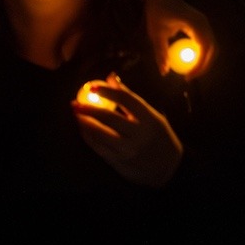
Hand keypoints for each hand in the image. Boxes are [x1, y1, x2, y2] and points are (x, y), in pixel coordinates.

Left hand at [72, 73, 183, 187]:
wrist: (168, 167)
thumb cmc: (159, 136)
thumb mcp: (152, 116)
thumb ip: (130, 99)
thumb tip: (111, 77)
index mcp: (150, 119)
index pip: (126, 100)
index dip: (108, 91)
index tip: (92, 86)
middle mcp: (139, 135)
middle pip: (109, 117)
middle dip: (89, 108)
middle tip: (75, 102)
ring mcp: (127, 150)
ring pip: (99, 134)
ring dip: (84, 122)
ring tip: (77, 114)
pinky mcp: (118, 162)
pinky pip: (97, 147)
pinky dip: (88, 136)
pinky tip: (84, 129)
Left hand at [143, 0, 213, 78]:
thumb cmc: (157, 12)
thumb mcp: (156, 33)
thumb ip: (161, 52)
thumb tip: (164, 72)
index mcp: (195, 23)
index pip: (204, 48)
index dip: (199, 65)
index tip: (188, 76)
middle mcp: (204, 23)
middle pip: (212, 49)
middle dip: (204, 67)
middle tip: (189, 77)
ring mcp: (205, 24)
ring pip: (212, 47)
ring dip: (204, 61)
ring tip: (191, 72)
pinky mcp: (203, 25)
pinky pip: (207, 43)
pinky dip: (202, 54)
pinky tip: (190, 62)